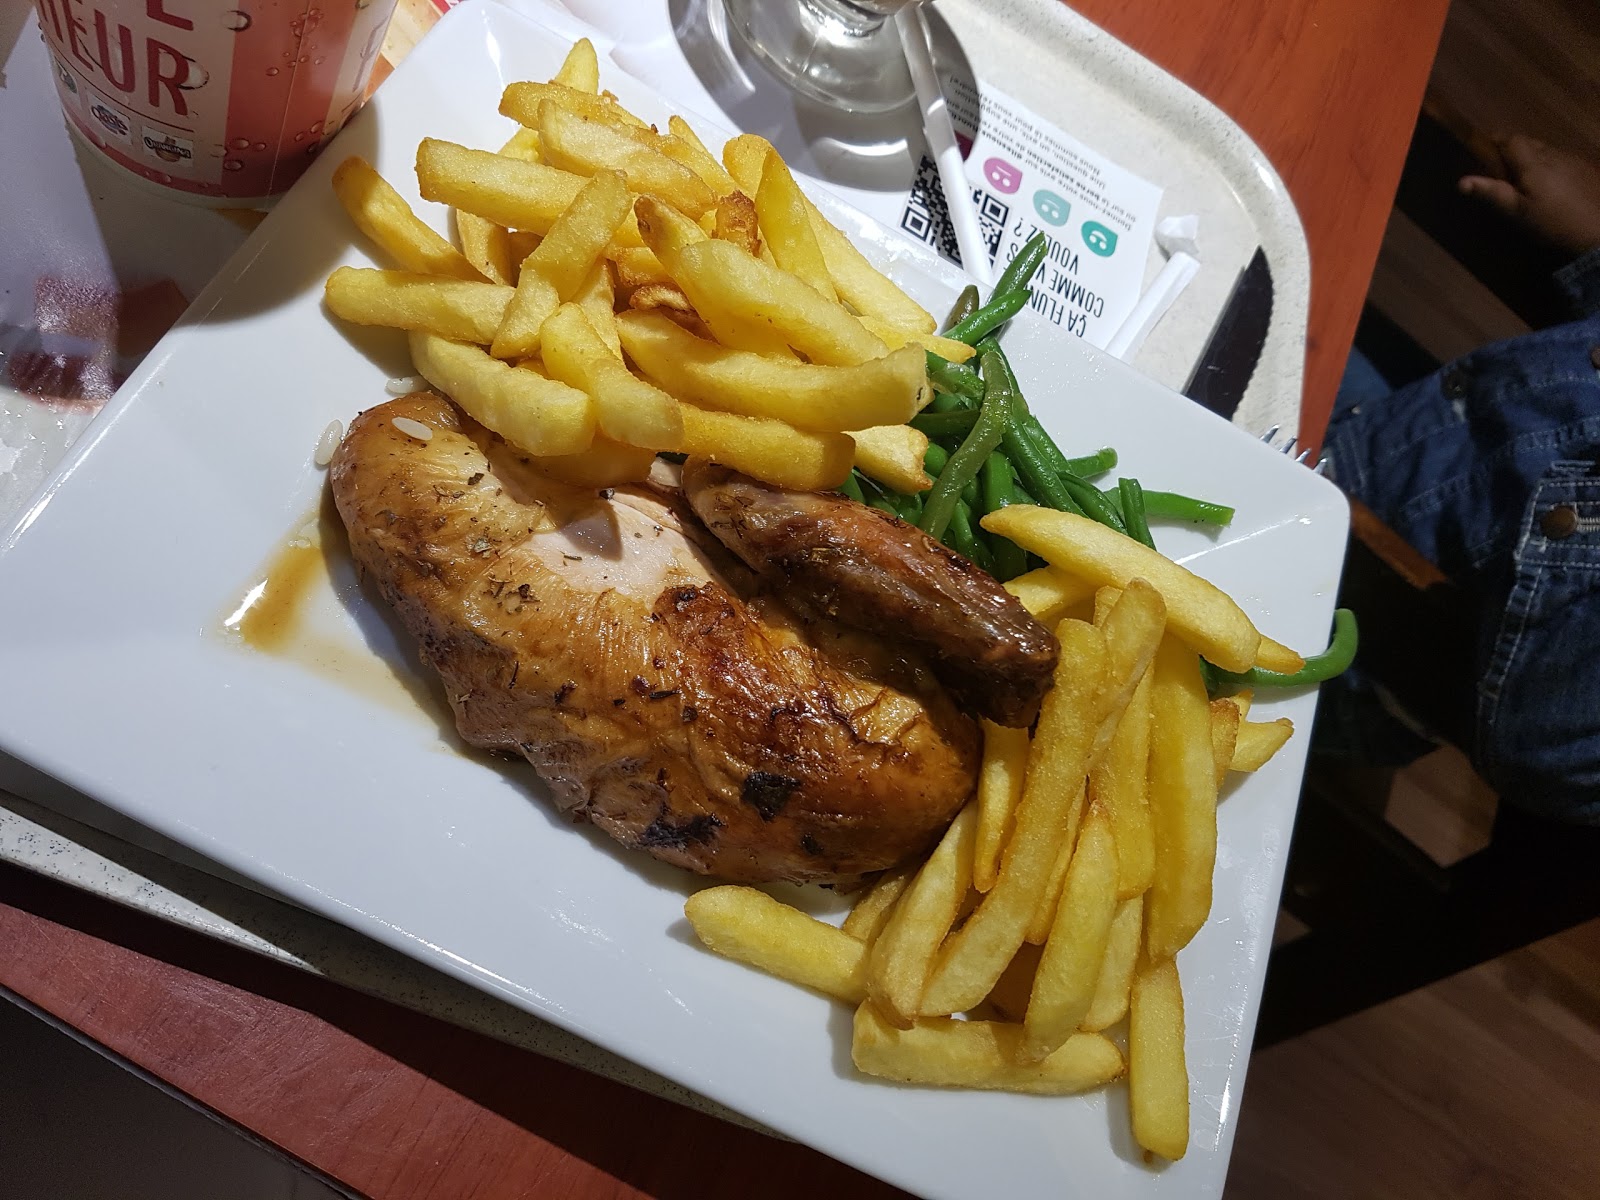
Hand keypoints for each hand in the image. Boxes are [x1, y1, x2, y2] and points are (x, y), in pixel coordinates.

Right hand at [1460, 135, 1599, 257]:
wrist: (1599, 228)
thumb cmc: (1554, 222)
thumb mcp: (1518, 213)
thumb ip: (1492, 193)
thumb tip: (1461, 181)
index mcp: (1532, 163)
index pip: (1511, 139)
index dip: (1497, 142)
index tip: (1485, 154)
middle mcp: (1552, 154)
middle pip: (1529, 142)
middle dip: (1513, 150)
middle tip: (1503, 171)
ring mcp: (1572, 159)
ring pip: (1546, 150)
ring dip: (1533, 158)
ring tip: (1526, 180)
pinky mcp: (1585, 168)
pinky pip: (1561, 159)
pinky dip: (1550, 166)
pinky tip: (1552, 186)